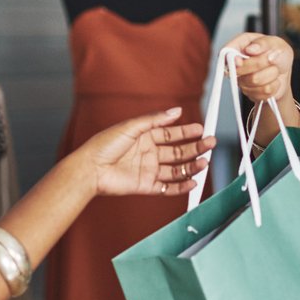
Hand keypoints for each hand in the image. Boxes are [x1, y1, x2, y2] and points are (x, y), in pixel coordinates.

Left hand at [84, 107, 213, 197]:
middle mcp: (149, 153)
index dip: (187, 132)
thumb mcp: (132, 126)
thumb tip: (176, 111)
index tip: (201, 129)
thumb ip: (155, 120)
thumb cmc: (104, 145)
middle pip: (178, 151)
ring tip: (204, 162)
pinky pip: (168, 187)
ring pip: (176, 169)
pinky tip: (192, 181)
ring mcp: (148, 170)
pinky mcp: (146, 186)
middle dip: (195, 148)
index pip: (171, 134)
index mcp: (145, 137)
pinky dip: (181, 186)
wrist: (90, 169)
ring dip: (191, 166)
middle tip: (210, 144)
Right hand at [222, 32, 294, 105]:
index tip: (240, 61)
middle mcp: (238, 63)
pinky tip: (274, 80)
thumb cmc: (278, 54)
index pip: (226, 52)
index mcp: (240, 46)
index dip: (231, 58)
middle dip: (260, 63)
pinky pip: (262, 92)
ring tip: (274, 69)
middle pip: (240, 68)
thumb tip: (250, 49)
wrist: (285, 72)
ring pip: (254, 80)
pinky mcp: (250, 93)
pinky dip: (274, 85)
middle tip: (271, 58)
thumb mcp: (276, 43)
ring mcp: (242, 80)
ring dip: (271, 74)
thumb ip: (263, 43)